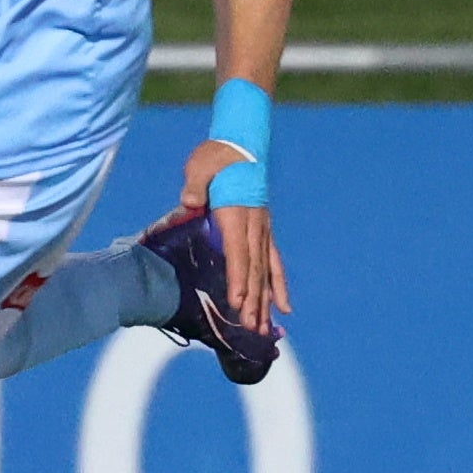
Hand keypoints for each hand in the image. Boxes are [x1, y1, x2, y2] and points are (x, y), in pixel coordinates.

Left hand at [177, 137, 291, 329]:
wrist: (241, 144)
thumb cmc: (217, 156)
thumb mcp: (200, 166)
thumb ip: (196, 185)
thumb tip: (190, 201)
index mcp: (237, 214)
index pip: (238, 252)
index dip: (238, 279)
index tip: (238, 304)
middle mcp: (254, 226)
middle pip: (254, 269)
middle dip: (252, 301)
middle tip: (249, 329)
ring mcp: (262, 230)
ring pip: (265, 272)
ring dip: (264, 302)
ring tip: (263, 329)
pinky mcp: (264, 231)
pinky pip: (274, 263)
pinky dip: (278, 286)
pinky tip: (282, 308)